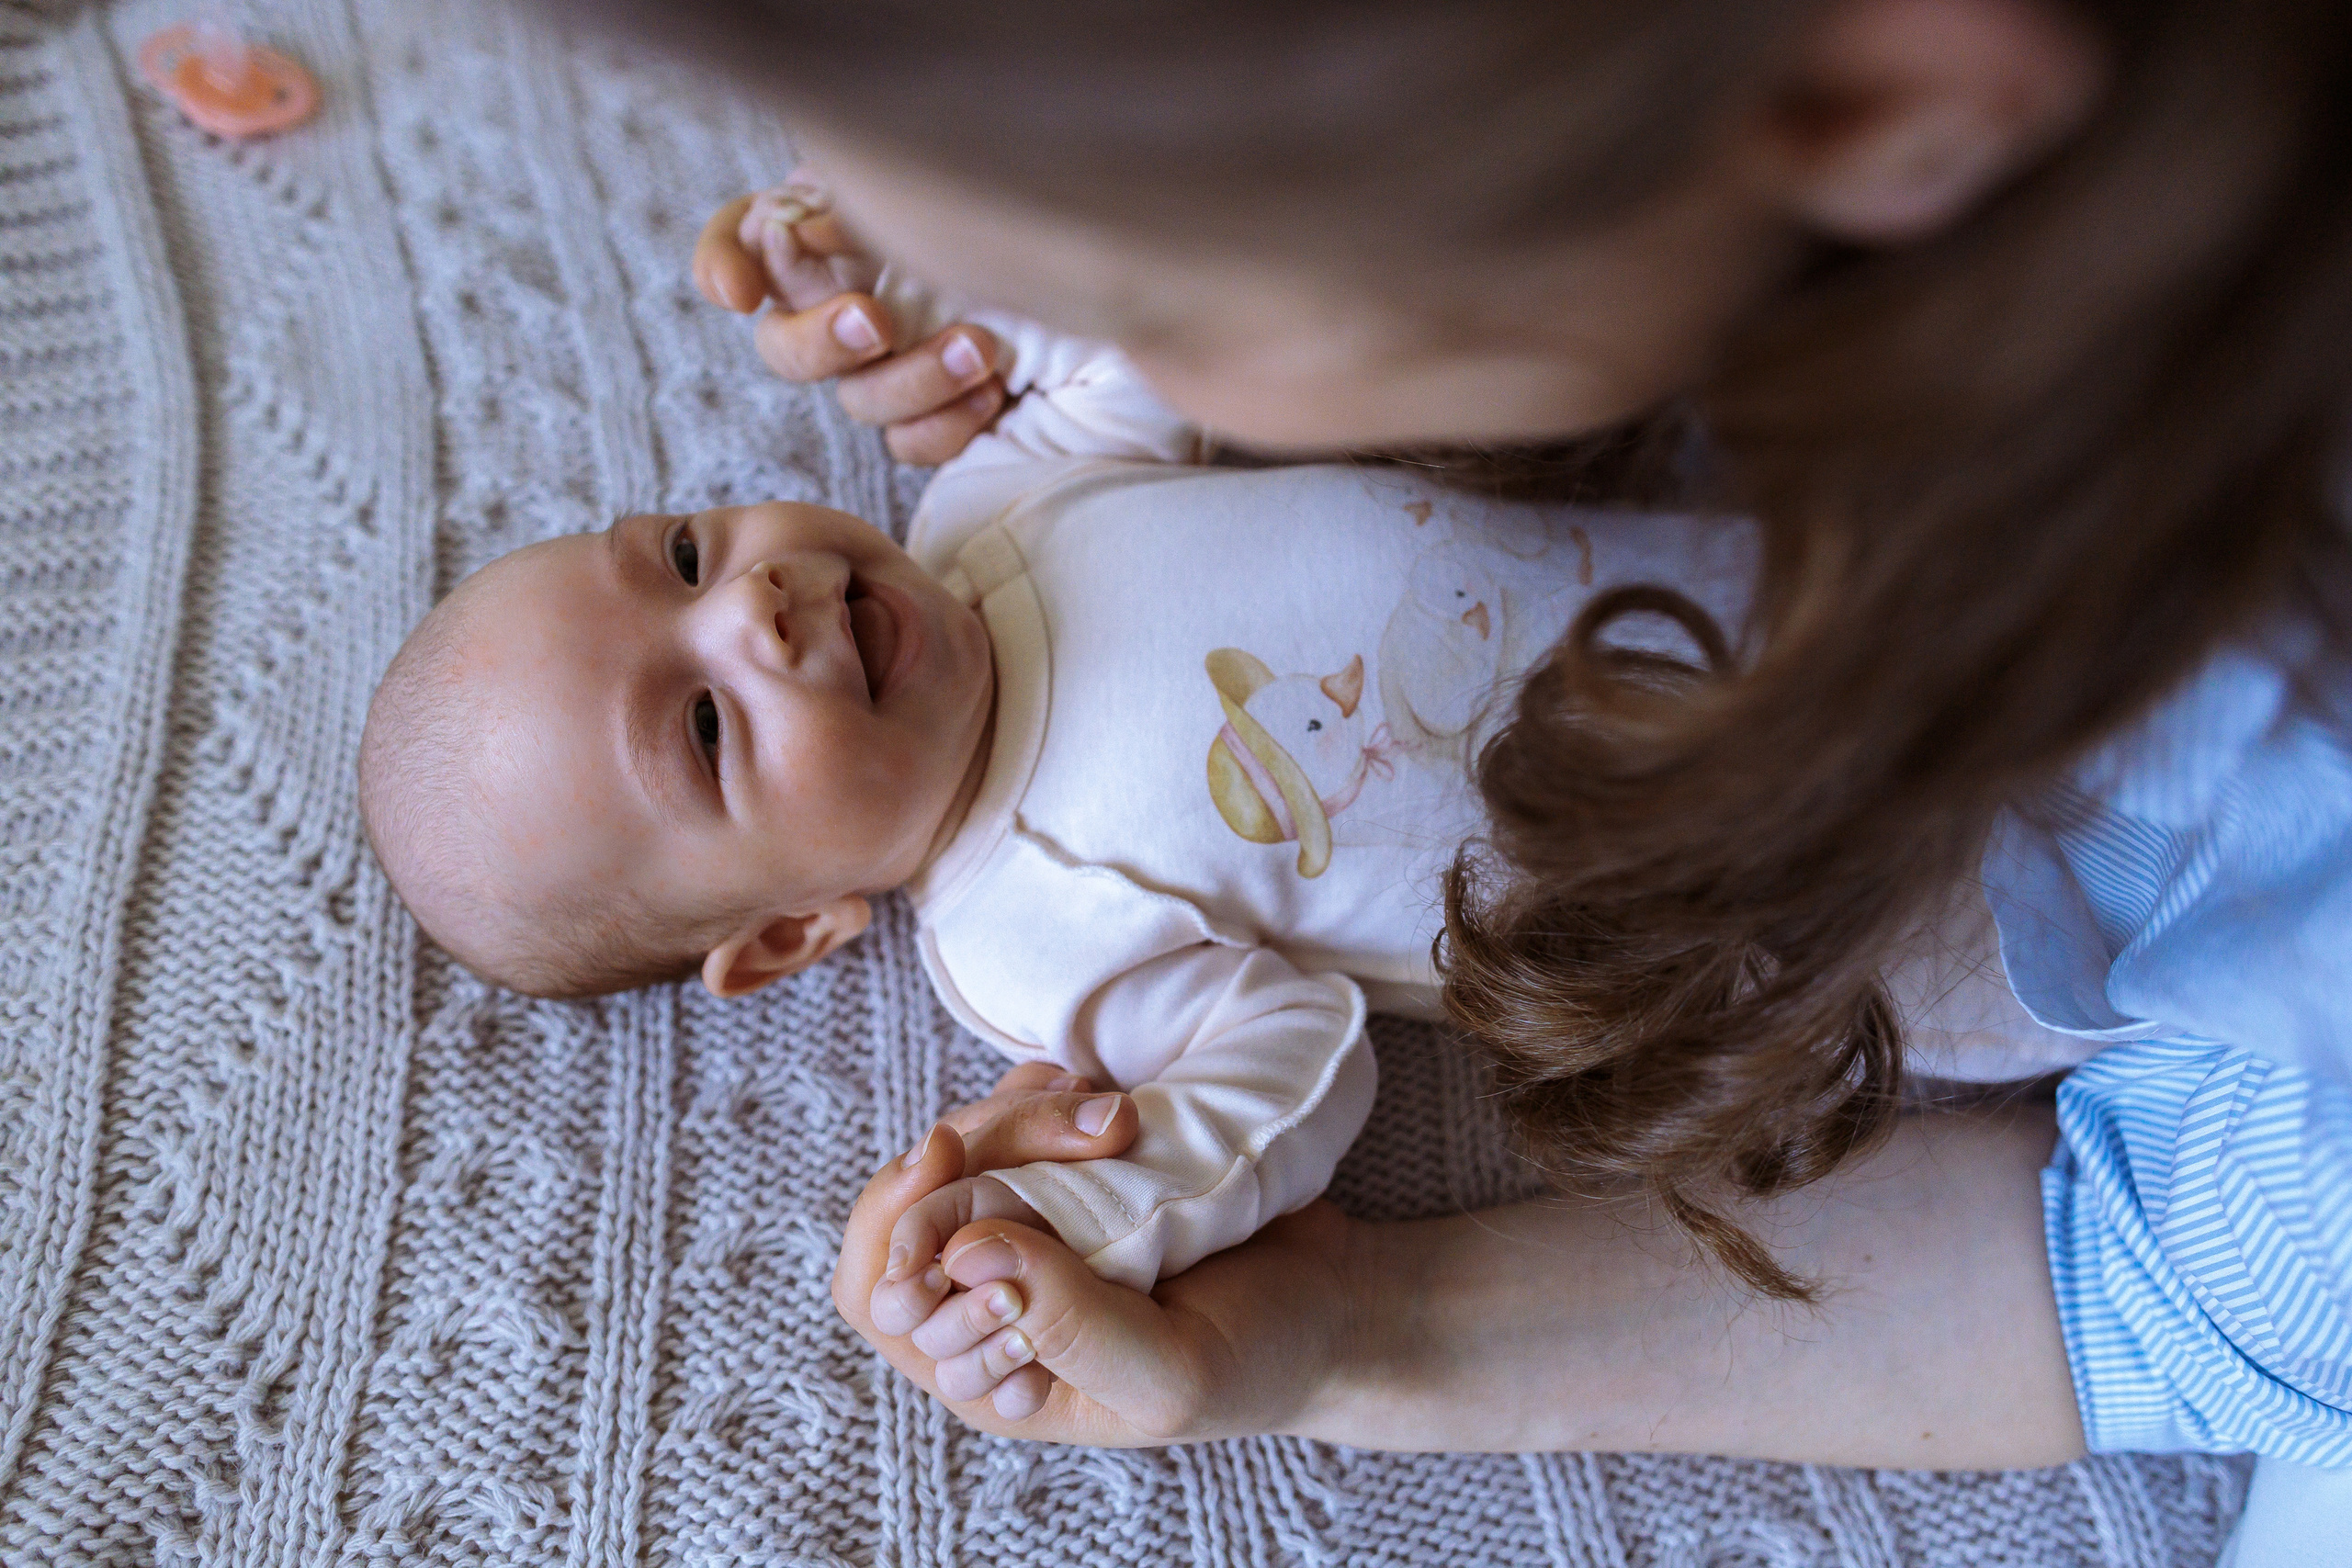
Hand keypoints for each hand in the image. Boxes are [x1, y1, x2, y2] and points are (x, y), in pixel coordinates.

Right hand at [692, 180, 1006, 462]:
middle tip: (874, 322)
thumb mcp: (920, 179)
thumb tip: (804, 231)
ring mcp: (877, 369)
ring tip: (977, 349)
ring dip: (914, 381)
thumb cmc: (976, 202)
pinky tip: (992, 390)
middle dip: (823, 341)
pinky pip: (913, 444)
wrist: (1041, 246)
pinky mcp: (927, 415)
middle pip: (786, 347)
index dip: (723, 266)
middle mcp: (831, 311)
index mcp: (816, 240)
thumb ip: (855, 194)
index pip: (737, 244)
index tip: (741, 291)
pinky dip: (949, 424)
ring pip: (860, 401)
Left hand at [833, 1117, 1365, 1441]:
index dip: (893, 1223)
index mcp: (991, 1371)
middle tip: (1093, 1124)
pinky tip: (1099, 1095)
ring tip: (1114, 1114)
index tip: (951, 1159)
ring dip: (1025, 1111)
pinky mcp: (1069, 1178)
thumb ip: (1069, 1325)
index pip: (880, 1292)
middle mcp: (991, 1300)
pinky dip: (1046, 1093)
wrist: (1337, 1304)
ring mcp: (1029, 1230)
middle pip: (916, 1200)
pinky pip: (1017, 1118)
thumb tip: (963, 1250)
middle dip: (987, 1143)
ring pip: (966, 1145)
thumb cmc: (1257, 1361)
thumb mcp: (1168, 1374)